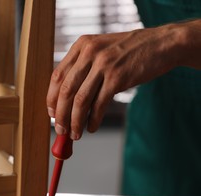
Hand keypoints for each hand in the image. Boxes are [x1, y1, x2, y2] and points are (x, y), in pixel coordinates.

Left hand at [47, 24, 184, 139]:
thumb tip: (66, 100)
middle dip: (61, 115)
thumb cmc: (130, 50)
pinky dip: (93, 120)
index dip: (51, 98)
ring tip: (75, 134)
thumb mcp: (101, 50)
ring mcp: (103, 65)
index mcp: (81, 45)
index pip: (57, 76)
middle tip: (60, 129)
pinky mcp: (118, 78)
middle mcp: (89, 53)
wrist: (162, 43)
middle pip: (66, 90)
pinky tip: (92, 127)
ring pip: (80, 100)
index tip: (52, 114)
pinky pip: (99, 105)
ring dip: (75, 121)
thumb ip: (83, 67)